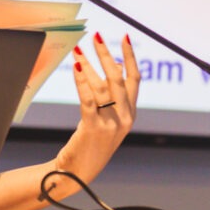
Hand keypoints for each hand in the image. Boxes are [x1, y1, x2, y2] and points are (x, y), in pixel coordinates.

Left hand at [54, 32, 140, 185]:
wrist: (77, 173)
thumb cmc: (90, 143)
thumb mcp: (108, 119)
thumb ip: (114, 96)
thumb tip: (116, 65)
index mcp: (130, 114)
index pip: (134, 79)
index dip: (130, 56)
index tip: (124, 37)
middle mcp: (124, 118)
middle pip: (117, 78)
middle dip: (106, 54)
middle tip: (96, 35)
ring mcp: (110, 124)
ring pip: (101, 86)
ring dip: (87, 64)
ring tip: (77, 50)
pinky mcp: (93, 128)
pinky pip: (88, 99)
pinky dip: (81, 81)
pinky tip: (75, 68)